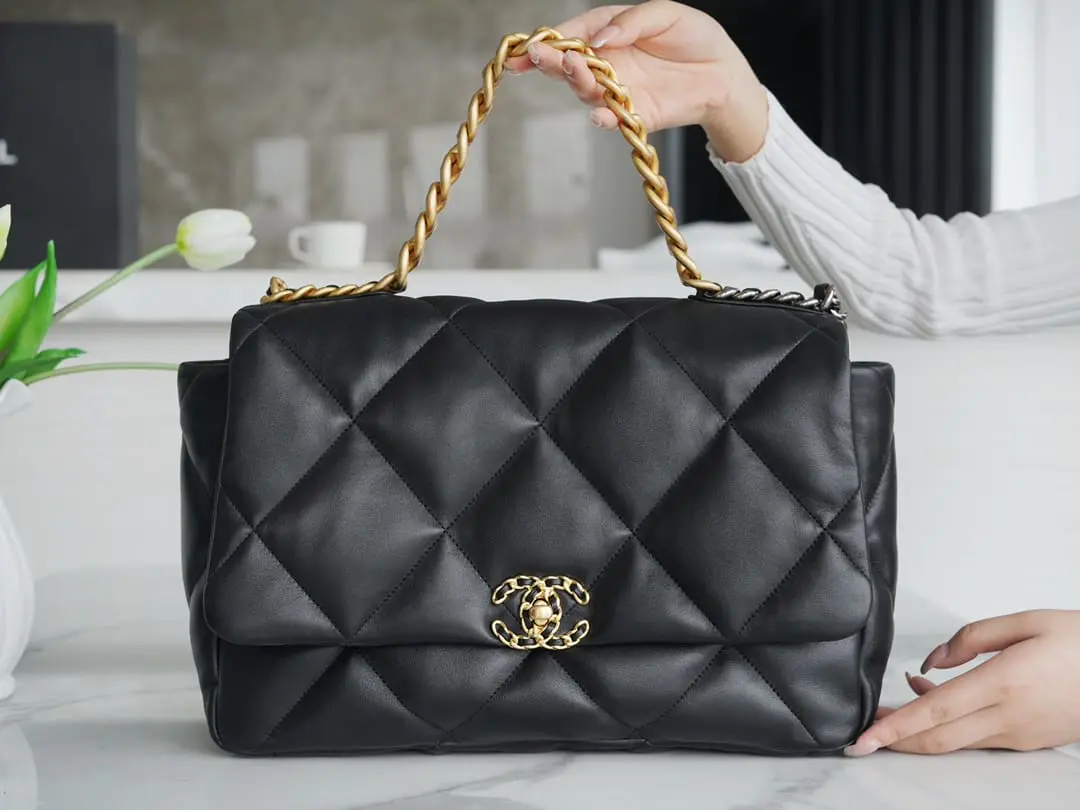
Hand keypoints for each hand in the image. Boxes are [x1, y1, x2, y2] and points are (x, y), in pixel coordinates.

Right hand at [504, 0, 769, 162]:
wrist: (725, 73)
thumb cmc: (696, 38)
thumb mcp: (665, 13)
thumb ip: (631, 21)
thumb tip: (600, 40)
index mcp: (609, 35)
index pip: (572, 35)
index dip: (549, 40)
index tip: (530, 45)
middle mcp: (607, 65)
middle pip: (569, 65)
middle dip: (549, 61)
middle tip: (537, 57)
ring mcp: (618, 92)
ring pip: (585, 90)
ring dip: (575, 81)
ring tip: (574, 68)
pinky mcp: (634, 115)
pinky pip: (612, 119)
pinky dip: (602, 118)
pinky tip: (597, 113)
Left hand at [846, 610, 1079, 755]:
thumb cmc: (1079, 641)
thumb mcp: (1024, 622)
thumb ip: (970, 637)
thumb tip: (932, 661)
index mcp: (1002, 684)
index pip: (933, 712)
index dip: (894, 727)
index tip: (864, 737)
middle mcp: (1009, 717)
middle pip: (937, 739)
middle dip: (895, 739)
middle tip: (863, 732)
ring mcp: (1020, 734)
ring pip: (956, 742)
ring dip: (920, 730)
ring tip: (893, 706)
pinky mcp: (1029, 741)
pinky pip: (977, 739)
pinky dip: (949, 727)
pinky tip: (935, 702)